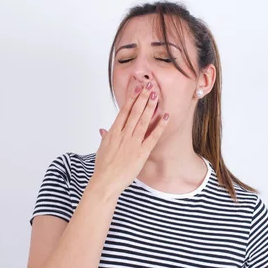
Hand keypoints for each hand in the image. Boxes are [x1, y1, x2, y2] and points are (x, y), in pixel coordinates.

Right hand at [92, 81, 169, 195]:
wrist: (105, 182)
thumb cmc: (103, 167)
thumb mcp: (102, 149)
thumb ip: (105, 137)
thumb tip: (103, 130)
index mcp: (113, 132)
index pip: (124, 111)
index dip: (131, 98)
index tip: (136, 88)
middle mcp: (123, 135)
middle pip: (134, 112)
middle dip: (142, 97)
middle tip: (150, 85)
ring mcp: (133, 143)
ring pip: (143, 120)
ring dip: (150, 106)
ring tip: (156, 95)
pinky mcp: (141, 153)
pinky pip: (152, 137)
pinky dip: (159, 126)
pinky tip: (165, 117)